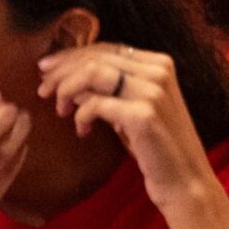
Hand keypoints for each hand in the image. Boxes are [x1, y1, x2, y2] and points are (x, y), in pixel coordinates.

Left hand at [35, 44, 222, 216]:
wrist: (185, 181)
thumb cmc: (157, 146)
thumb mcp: (136, 106)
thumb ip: (113, 86)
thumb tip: (69, 73)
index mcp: (160, 64)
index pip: (106, 48)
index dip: (71, 56)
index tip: (47, 70)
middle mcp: (159, 72)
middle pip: (95, 57)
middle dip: (61, 72)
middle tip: (43, 90)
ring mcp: (153, 92)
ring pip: (92, 73)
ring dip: (66, 89)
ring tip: (59, 109)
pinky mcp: (143, 115)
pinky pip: (95, 104)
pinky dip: (80, 115)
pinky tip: (81, 131)